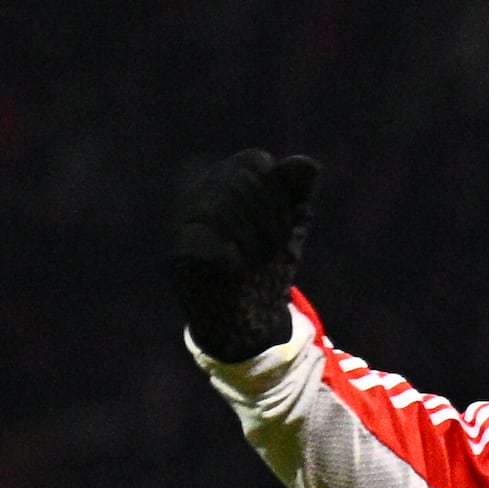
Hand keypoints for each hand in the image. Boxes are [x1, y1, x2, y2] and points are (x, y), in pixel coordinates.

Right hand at [170, 150, 323, 359]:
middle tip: (275, 247)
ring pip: (223, 208)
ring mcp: (186, 224)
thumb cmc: (265, 268)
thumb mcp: (288, 229)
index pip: (255, 163)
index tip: (288, 225)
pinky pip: (208, 242)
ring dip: (255, 237)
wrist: (244, 324)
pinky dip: (235, 256)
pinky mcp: (180, 255)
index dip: (279, 191)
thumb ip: (295, 195)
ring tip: (259, 259)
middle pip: (240, 182)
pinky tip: (240, 268)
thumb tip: (308, 164)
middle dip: (270, 215)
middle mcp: (200, 196)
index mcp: (225, 184)